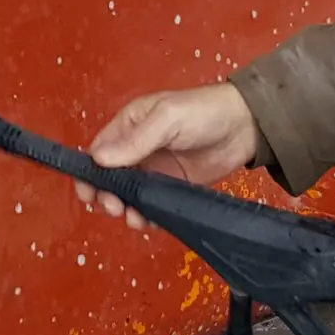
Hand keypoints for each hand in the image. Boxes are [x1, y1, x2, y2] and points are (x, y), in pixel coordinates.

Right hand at [78, 84, 259, 229]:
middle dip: (107, 195)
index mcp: (129, 125)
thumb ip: (135, 141)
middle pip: (110, 177)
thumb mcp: (167, 119)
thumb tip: (98, 159)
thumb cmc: (203, 112)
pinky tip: (150, 221)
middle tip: (114, 208)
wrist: (246, 126)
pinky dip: (147, 215)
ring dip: (126, 208)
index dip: (91, 173)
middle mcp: (138, 149)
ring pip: (130, 194)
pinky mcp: (173, 185)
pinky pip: (152, 203)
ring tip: (134, 218)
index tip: (88, 193)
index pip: (99, 151)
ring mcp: (156, 169)